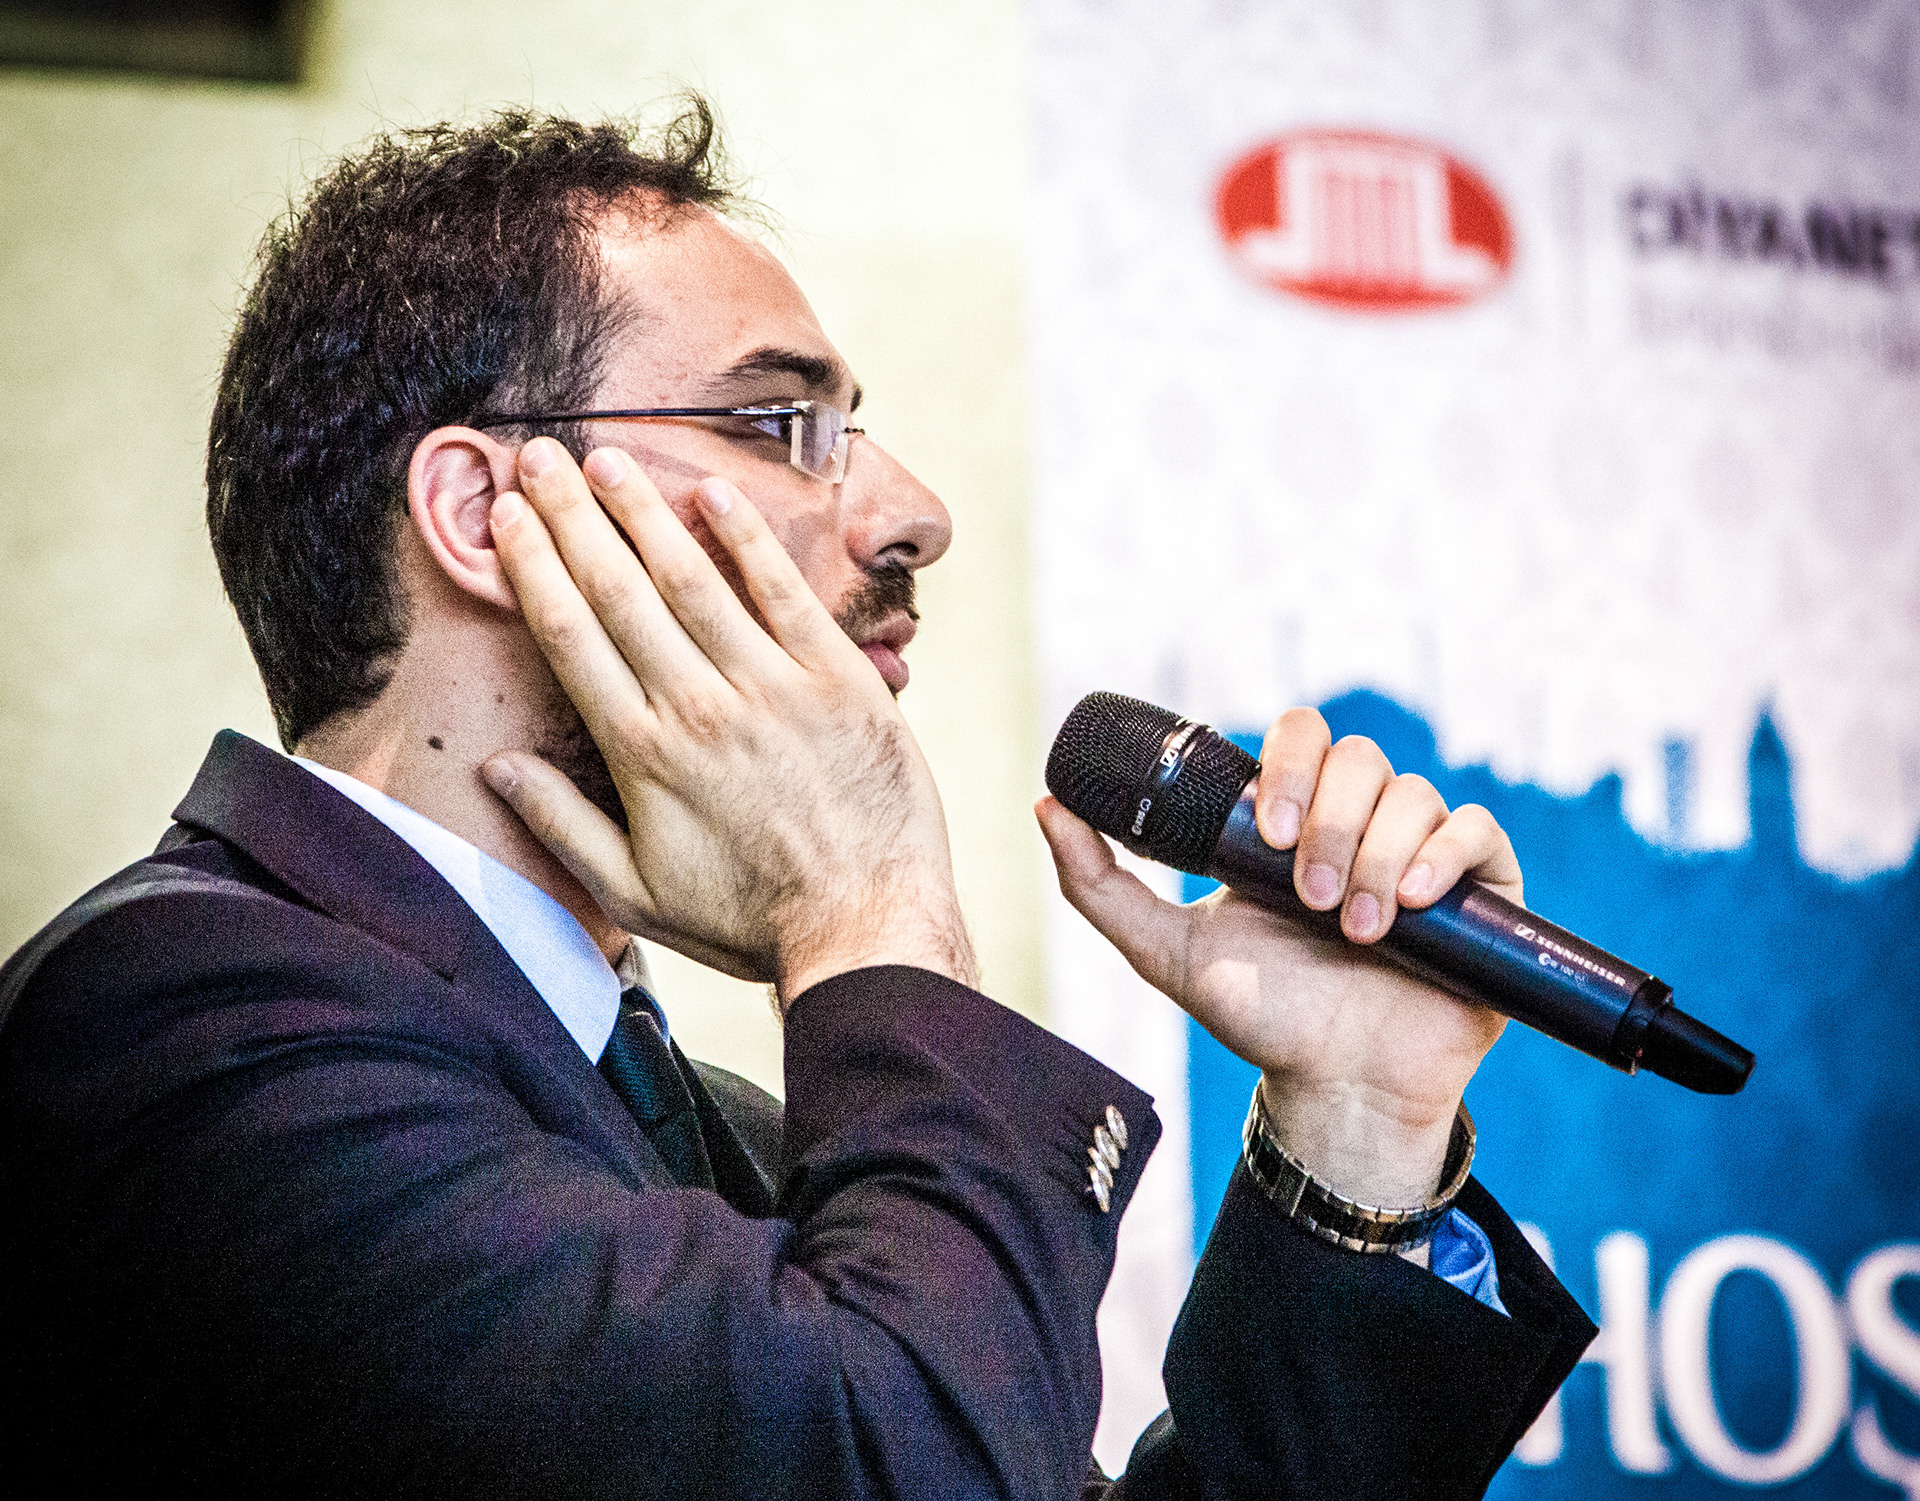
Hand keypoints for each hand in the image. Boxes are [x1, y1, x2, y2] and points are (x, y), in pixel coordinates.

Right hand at [482, 438, 975, 1004]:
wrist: (865, 926)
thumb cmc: (750, 919)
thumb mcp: (637, 894)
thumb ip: (561, 825)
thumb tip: (494, 767)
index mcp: (642, 753)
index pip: (570, 635)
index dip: (532, 566)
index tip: (507, 514)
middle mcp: (698, 706)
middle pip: (618, 590)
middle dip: (573, 516)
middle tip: (540, 456)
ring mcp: (772, 687)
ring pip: (692, 579)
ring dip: (644, 511)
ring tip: (607, 458)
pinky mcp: (838, 680)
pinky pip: (786, 593)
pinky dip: (748, 540)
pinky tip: (715, 491)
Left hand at [1037, 708, 1519, 1206]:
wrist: (1338, 1089)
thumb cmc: (1261, 1018)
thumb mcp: (1166, 951)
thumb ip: (1100, 884)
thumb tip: (1046, 805)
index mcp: (1293, 821)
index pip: (1299, 738)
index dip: (1287, 765)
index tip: (1268, 834)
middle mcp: (1358, 823)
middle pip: (1358, 758)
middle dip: (1329, 821)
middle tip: (1308, 895)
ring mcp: (1421, 852)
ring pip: (1413, 794)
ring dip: (1377, 855)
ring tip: (1355, 929)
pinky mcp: (1481, 890)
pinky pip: (1477, 830)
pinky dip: (1443, 856)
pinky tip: (1412, 903)